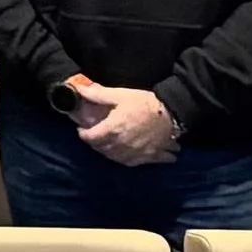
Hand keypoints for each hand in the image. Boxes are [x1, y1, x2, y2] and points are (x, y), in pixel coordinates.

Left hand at [68, 79, 182, 166]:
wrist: (173, 113)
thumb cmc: (146, 103)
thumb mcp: (121, 95)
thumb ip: (98, 95)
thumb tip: (79, 89)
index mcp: (112, 129)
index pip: (90, 138)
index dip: (83, 133)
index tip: (82, 129)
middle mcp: (121, 145)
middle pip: (101, 148)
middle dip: (95, 142)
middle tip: (94, 135)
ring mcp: (135, 153)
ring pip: (114, 157)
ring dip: (107, 151)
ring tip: (107, 143)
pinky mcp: (148, 157)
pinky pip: (132, 163)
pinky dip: (126, 159)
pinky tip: (125, 153)